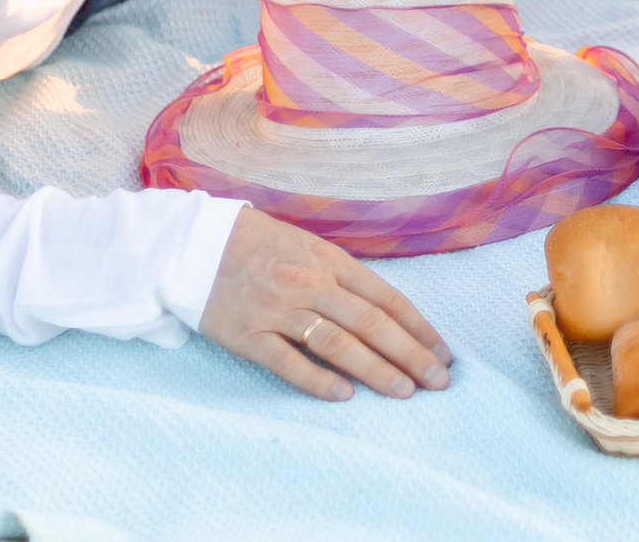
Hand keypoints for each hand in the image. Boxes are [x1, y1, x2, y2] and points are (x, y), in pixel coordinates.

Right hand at [197, 206, 451, 401]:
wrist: (195, 244)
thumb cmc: (261, 245)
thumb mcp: (311, 248)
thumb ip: (347, 279)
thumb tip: (389, 314)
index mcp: (332, 263)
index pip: (388, 300)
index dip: (419, 329)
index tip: (443, 353)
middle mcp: (311, 285)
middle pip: (372, 324)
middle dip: (410, 355)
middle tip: (438, 381)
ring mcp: (280, 311)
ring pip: (338, 344)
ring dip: (376, 370)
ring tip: (403, 392)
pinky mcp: (248, 335)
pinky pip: (289, 362)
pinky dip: (318, 380)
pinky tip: (344, 395)